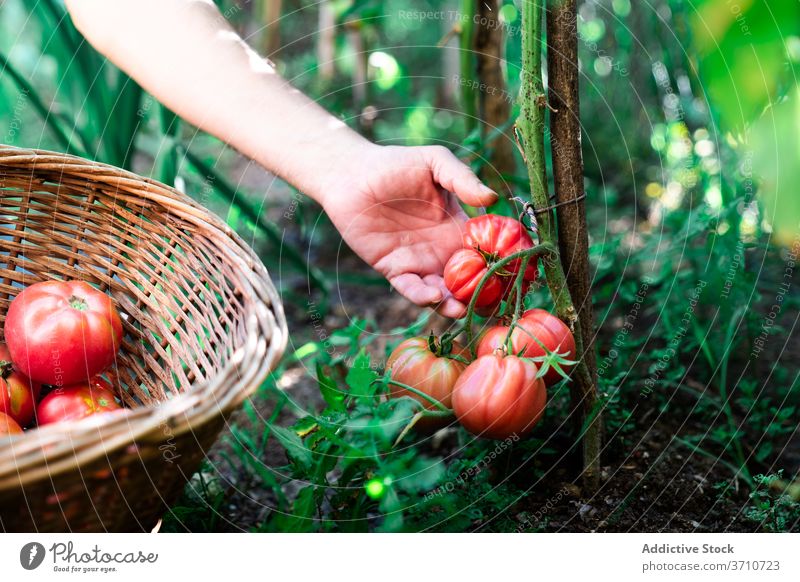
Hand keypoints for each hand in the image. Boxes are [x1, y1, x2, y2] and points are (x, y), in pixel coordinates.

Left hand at [319, 144, 496, 317]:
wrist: (351, 175)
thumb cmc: (395, 164)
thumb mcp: (435, 163)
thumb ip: (462, 179)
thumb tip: (492, 198)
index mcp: (458, 227)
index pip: (485, 251)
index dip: (500, 263)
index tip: (515, 275)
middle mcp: (442, 249)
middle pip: (468, 280)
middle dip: (481, 294)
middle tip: (493, 304)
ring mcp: (419, 262)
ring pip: (442, 291)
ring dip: (453, 303)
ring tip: (461, 308)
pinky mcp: (395, 269)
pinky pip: (411, 288)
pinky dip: (422, 296)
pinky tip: (431, 296)